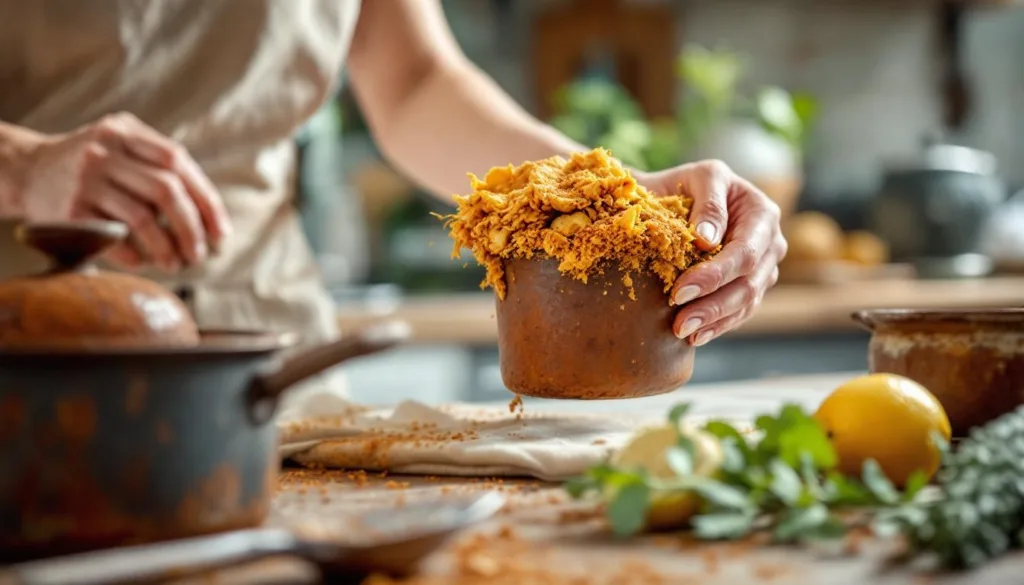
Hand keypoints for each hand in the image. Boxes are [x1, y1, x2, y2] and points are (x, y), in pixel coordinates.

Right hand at [19, 112, 231, 271]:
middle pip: (166, 190)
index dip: (206, 199)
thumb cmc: (92, 167)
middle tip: (202, 254)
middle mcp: (104, 150)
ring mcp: (85, 180)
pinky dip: (136, 254)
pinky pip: (113, 237)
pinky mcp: (69, 210)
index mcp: (124, 131)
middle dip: (192, 227)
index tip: (220, 231)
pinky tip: (145, 261)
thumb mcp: (120, 146)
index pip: (178, 162)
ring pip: (142, 217)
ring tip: (178, 263)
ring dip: (167, 247)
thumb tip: (212, 218)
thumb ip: (160, 166)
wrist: (25, 170)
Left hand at [638, 160, 787, 345]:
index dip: (714, 275)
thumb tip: (708, 239)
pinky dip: (718, 325)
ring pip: (746, 302)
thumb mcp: (699, 177)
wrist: (674, 196)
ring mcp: (763, 267)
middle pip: (748, 284)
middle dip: (712, 306)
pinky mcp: (750, 285)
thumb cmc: (687, 183)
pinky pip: (740, 311)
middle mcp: (770, 243)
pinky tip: (696, 337)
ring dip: (714, 321)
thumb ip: (708, 202)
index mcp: (762, 213)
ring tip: (682, 332)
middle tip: (678, 323)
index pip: (744, 253)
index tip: (679, 292)